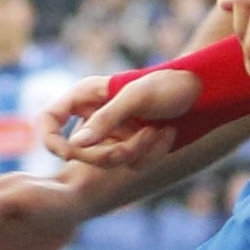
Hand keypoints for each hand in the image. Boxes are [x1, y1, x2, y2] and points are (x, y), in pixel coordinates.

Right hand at [52, 67, 201, 168]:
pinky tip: (168, 135)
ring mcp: (111, 135)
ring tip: (161, 130)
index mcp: (84, 97)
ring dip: (139, 151)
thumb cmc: (169, 83)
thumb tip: (77, 145)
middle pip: (78, 153)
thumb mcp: (137, 97)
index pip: (47, 121)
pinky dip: (152, 154)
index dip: (51, 141)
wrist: (203, 91)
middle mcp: (93, 117)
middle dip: (110, 153)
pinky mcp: (129, 148)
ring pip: (108, 163)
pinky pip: (130, 165)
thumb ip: (106, 119)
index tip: (71, 153)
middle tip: (143, 136)